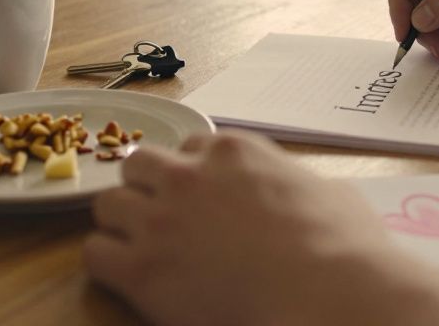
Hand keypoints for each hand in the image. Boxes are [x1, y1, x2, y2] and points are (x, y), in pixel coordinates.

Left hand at [85, 132, 438, 325]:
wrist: (327, 291)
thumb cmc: (343, 246)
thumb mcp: (329, 191)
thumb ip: (295, 182)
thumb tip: (304, 195)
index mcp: (234, 151)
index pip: (190, 146)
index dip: (195, 174)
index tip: (203, 198)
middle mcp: (189, 176)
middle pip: (138, 165)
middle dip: (147, 189)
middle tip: (165, 220)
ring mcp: (161, 220)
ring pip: (107, 204)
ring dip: (123, 224)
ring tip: (145, 251)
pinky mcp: (142, 269)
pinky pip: (95, 254)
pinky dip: (108, 264)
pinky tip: (134, 279)